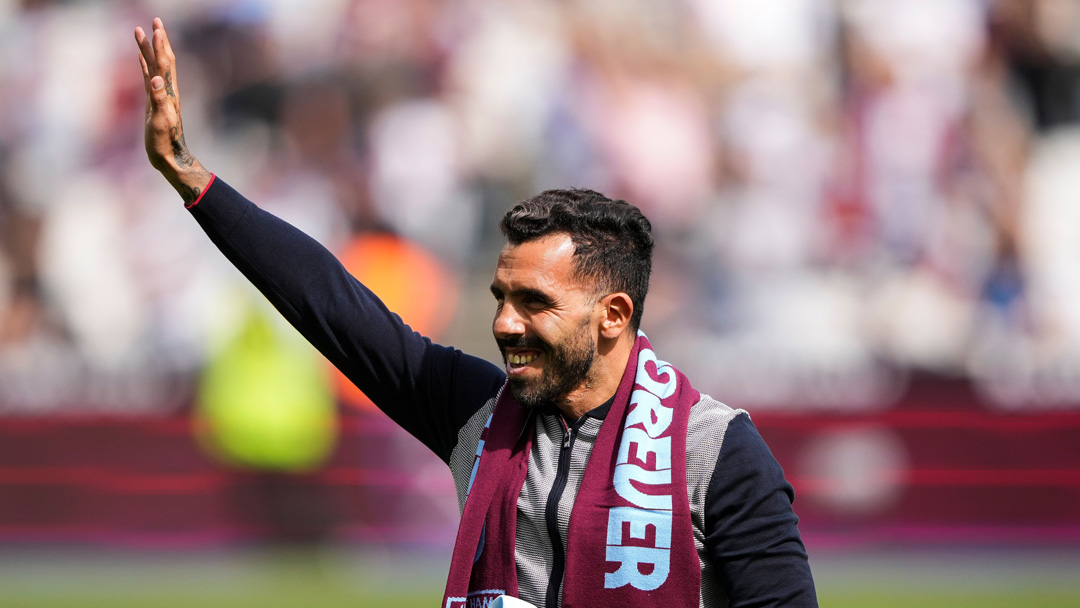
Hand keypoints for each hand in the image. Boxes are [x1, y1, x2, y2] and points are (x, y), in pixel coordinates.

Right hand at [135, 18, 210, 204]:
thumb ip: (159, 99)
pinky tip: (140, 56)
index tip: (157, 27)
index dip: (161, 45)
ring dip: (148, 48)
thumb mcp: (161, 120)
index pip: (165, 63)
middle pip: (162, 59)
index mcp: (169, 91)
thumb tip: (156, 79)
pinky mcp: (152, 100)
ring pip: (153, 65)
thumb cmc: (164, 140)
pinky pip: (147, 76)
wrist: (168, 156)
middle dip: (158, 39)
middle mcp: (166, 89)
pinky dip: (144, 64)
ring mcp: (159, 94)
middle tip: (155, 20)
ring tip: (139, 31)